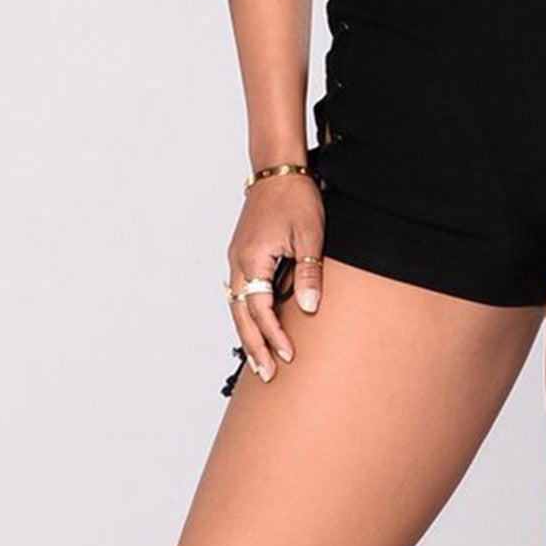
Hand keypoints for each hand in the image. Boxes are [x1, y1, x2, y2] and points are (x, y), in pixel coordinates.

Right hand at [226, 174, 324, 382]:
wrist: (278, 170)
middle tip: (266, 374)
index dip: (274, 335)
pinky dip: (246, 313)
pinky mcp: (241, 253)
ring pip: (237, 305)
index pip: (260, 310)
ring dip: (248, 332)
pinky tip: (257, 324)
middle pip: (241, 315)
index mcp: (252, 260)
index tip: (288, 356)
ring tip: (261, 359)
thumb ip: (307, 273)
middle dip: (254, 346)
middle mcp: (238, 263)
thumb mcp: (309, 236)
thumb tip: (308, 309)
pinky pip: (240, 291)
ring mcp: (236, 258)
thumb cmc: (296, 199)